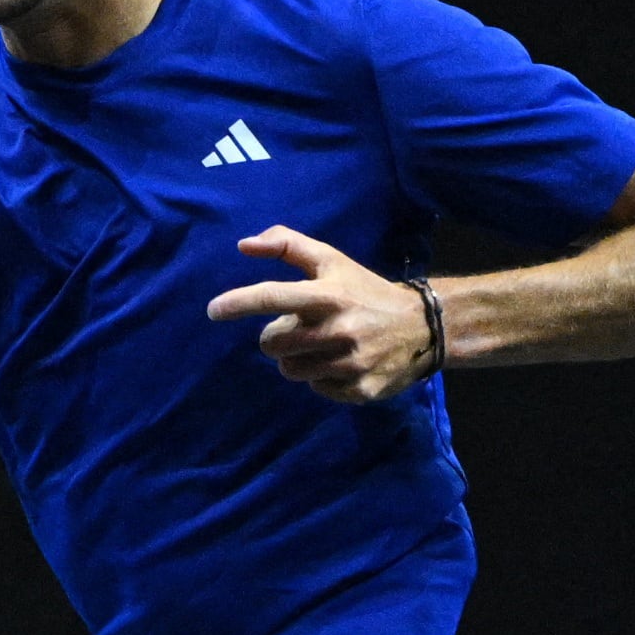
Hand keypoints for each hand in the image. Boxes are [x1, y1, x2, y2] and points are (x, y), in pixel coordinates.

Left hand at [205, 224, 433, 402]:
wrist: (422, 326)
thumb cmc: (364, 290)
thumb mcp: (332, 261)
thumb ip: (288, 245)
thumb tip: (243, 245)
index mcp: (329, 294)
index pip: (274, 297)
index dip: (239, 303)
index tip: (213, 310)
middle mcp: (339, 329)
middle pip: (272, 343)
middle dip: (278, 336)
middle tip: (301, 328)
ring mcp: (350, 363)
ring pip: (289, 370)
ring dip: (296, 359)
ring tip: (322, 345)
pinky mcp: (360, 390)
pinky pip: (315, 389)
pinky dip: (321, 377)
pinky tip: (341, 363)